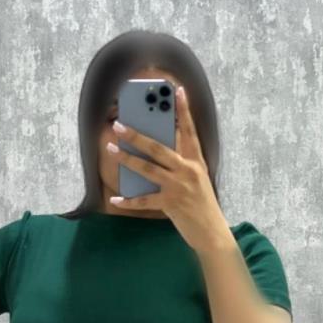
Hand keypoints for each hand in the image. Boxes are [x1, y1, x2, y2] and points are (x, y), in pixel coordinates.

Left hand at [107, 86, 233, 253]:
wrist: (211, 231)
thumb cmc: (202, 203)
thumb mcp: (197, 178)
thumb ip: (182, 162)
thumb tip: (157, 148)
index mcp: (196, 161)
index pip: (190, 131)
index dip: (183, 110)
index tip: (177, 90)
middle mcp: (187, 170)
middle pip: (159, 147)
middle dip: (137, 135)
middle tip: (119, 125)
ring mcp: (178, 187)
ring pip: (147, 168)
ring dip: (126, 158)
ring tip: (111, 148)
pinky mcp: (170, 204)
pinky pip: (144, 200)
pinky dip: (128, 201)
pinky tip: (115, 198)